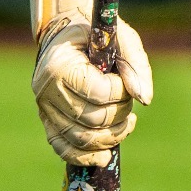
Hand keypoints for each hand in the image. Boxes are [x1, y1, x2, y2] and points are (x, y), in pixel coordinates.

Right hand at [29, 0, 152, 166]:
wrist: (65, 36)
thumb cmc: (96, 33)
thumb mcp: (120, 36)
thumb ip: (136, 64)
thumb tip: (145, 99)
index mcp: (60, 66)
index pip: (99, 93)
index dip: (121, 92)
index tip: (125, 81)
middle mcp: (46, 91)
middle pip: (92, 119)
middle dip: (120, 113)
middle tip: (129, 101)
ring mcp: (44, 110)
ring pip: (81, 139)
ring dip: (111, 137)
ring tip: (127, 123)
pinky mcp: (47, 122)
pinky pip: (63, 148)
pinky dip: (86, 157)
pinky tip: (105, 155)